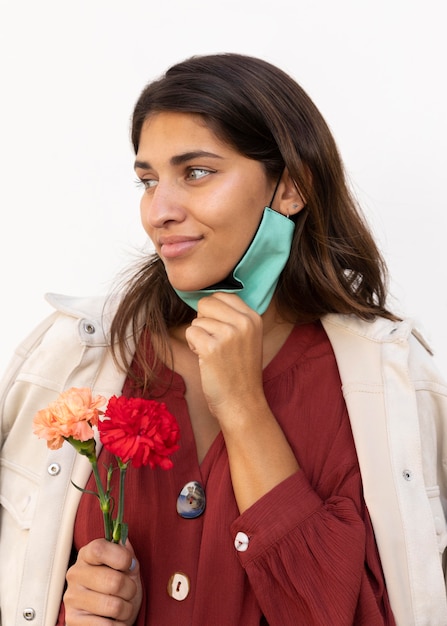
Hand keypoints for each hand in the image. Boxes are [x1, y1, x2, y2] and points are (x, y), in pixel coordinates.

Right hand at [64, 538, 141, 625]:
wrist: (112, 617)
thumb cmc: (120, 589)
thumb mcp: (127, 568)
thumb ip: (126, 554)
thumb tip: (123, 541)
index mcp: (87, 555)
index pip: (99, 549)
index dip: (121, 557)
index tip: (130, 564)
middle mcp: (75, 574)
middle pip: (114, 581)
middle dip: (130, 589)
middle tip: (129, 591)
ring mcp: (71, 598)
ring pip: (113, 606)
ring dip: (126, 609)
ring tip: (121, 607)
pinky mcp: (72, 621)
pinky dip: (118, 625)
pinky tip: (113, 620)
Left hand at [185, 292, 263, 419]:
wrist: (242, 402)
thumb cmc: (239, 370)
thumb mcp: (248, 337)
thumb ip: (234, 316)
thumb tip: (206, 298)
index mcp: (254, 317)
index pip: (223, 295)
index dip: (213, 311)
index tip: (220, 330)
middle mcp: (244, 323)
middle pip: (207, 303)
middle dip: (204, 321)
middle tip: (214, 342)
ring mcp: (229, 334)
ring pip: (197, 320)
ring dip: (199, 337)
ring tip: (213, 354)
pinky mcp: (212, 347)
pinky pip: (190, 332)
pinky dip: (193, 345)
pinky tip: (205, 359)